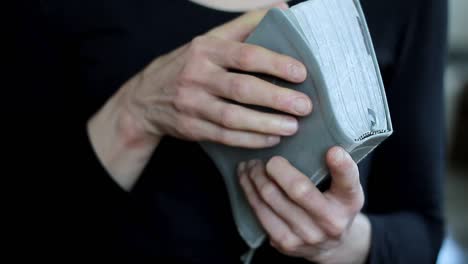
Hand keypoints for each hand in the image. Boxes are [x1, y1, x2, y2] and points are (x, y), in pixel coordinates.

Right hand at [87, 5, 310, 189]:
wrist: (145, 98)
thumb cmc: (187, 65)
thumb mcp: (208, 40)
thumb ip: (244, 25)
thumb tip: (281, 9)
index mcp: (205, 50)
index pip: (246, 55)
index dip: (275, 64)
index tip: (301, 73)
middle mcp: (197, 76)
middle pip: (242, 88)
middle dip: (277, 98)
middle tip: (304, 106)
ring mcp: (192, 104)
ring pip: (233, 117)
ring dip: (266, 123)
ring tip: (292, 127)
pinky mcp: (191, 127)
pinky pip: (225, 136)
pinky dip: (250, 139)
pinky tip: (271, 139)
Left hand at [238, 147, 370, 262]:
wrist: (330, 245)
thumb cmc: (334, 204)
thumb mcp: (345, 187)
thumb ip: (336, 166)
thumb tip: (311, 132)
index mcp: (349, 202)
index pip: (348, 182)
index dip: (341, 166)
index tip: (333, 151)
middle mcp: (331, 222)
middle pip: (297, 189)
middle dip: (275, 168)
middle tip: (268, 158)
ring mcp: (306, 235)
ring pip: (270, 198)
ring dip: (255, 177)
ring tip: (251, 165)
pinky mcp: (284, 243)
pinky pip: (259, 212)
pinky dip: (249, 192)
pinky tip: (246, 179)